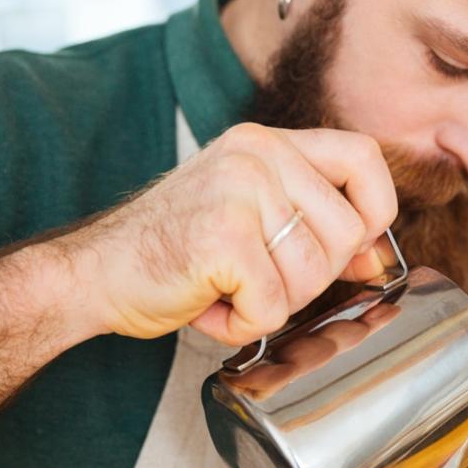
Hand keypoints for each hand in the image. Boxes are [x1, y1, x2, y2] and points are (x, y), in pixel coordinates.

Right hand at [57, 123, 397, 344]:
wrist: (91, 273)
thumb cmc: (172, 251)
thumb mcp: (248, 215)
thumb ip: (311, 220)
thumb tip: (376, 254)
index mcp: (267, 142)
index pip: (363, 157)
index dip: (375, 210)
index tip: (353, 248)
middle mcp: (257, 154)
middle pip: (346, 232)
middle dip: (311, 277)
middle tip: (255, 278)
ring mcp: (240, 191)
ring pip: (313, 276)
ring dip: (272, 305)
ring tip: (224, 289)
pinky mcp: (223, 237)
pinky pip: (274, 306)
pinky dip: (244, 325)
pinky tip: (208, 306)